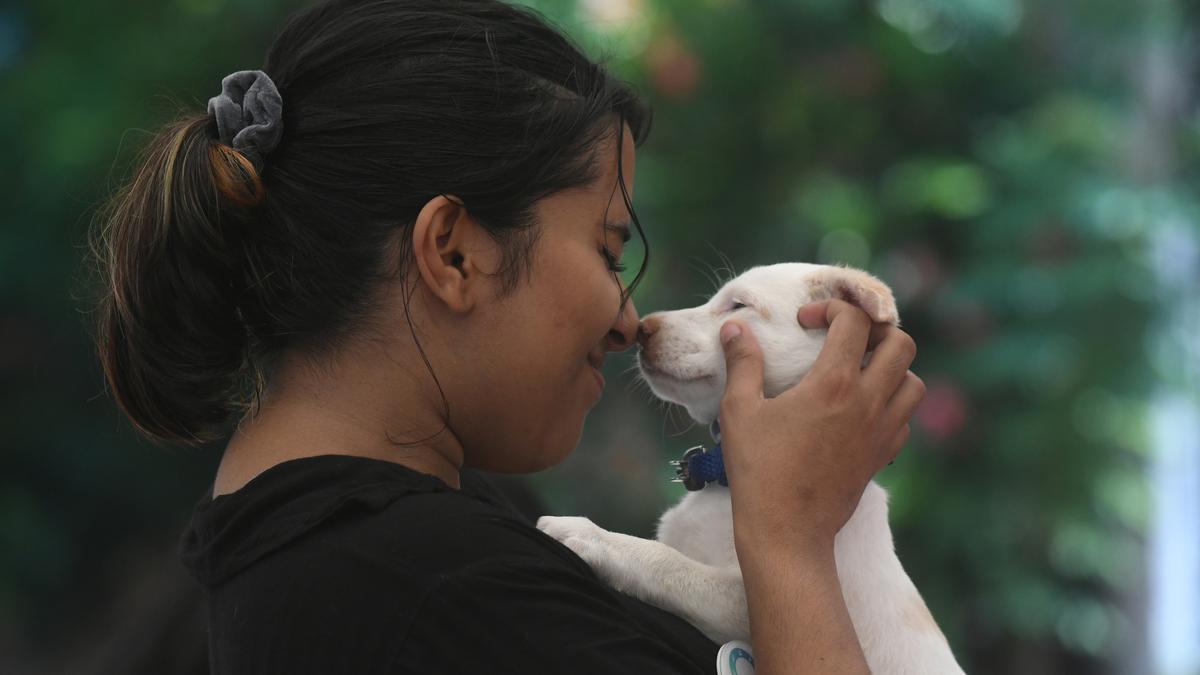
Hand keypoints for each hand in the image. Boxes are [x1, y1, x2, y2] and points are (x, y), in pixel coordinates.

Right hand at [718, 298, 924, 550]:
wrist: (787, 532)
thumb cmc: (758, 470)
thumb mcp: (739, 411)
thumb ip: (741, 363)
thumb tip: (734, 328)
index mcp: (833, 383)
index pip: (854, 321)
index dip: (832, 308)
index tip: (806, 321)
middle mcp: (868, 402)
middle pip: (902, 344)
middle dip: (875, 331)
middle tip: (844, 340)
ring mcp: (881, 431)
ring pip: (914, 381)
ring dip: (892, 368)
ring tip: (859, 372)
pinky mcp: (882, 456)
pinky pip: (906, 418)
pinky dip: (892, 404)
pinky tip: (861, 410)